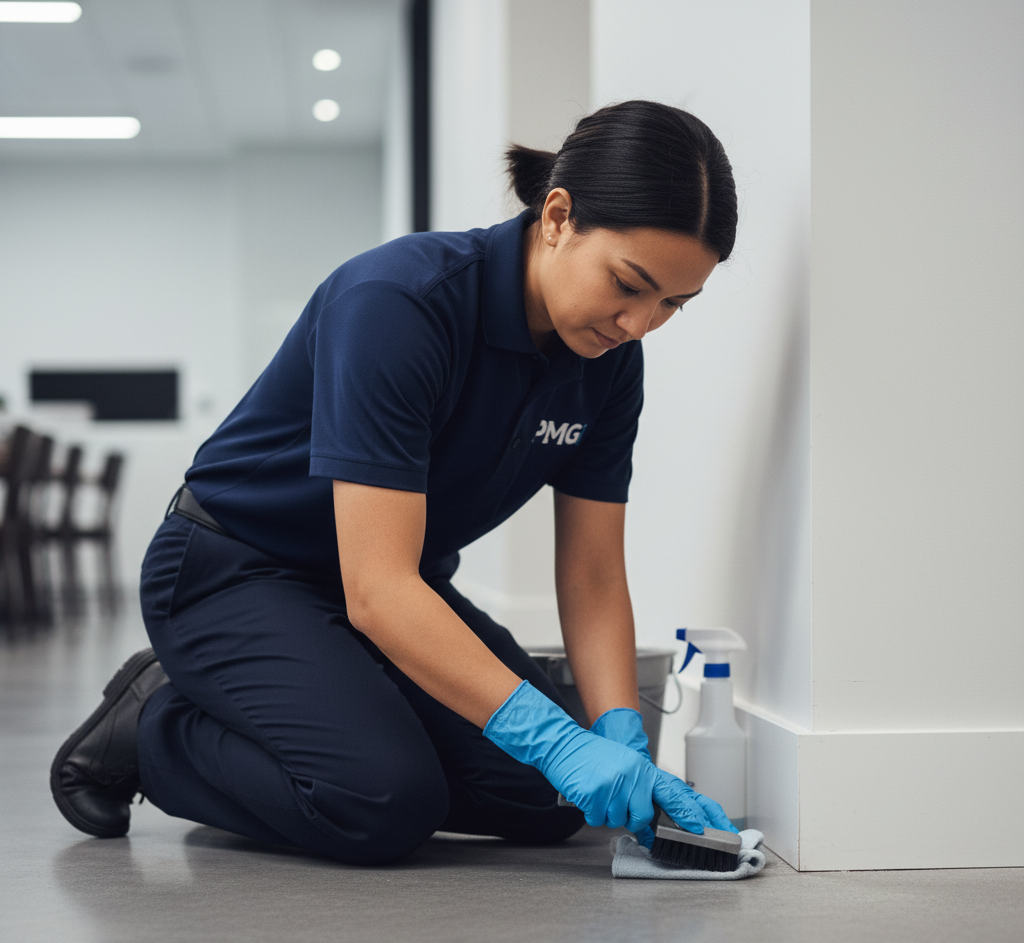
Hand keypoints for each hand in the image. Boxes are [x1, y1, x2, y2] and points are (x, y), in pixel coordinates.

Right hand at [484, 682, 735, 836]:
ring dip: (607, 813)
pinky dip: (591, 812)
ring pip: (618, 820)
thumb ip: (640, 792)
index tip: (699, 827)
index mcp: (642, 768)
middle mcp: (632, 774)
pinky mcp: (596, 792)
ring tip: (599, 793)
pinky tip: (588, 794)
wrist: (563, 744)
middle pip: (643, 815)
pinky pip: (598, 819)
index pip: (672, 792)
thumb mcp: (624, 766)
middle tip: (617, 804)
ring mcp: (614, 783)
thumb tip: (650, 824)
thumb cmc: (593, 756)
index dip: (688, 811)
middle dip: (630, 817)